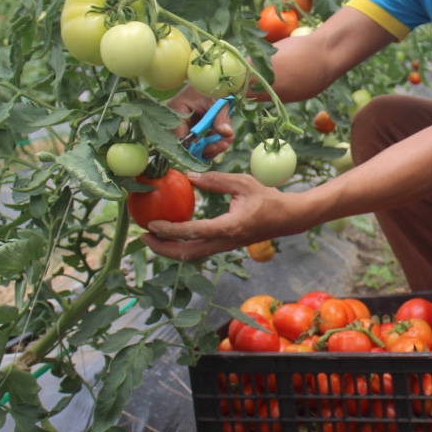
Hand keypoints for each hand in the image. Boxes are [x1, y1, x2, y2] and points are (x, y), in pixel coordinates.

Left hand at [142, 171, 298, 261]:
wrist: (288, 219)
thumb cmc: (268, 198)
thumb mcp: (242, 182)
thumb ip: (214, 180)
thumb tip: (188, 175)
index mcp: (229, 227)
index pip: (193, 232)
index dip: (169, 229)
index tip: (151, 223)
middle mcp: (224, 242)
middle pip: (187, 254)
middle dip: (162, 248)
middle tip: (143, 236)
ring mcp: (225, 247)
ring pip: (192, 255)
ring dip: (170, 249)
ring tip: (152, 237)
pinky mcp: (225, 246)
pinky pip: (199, 250)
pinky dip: (182, 245)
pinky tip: (172, 233)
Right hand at [167, 85, 232, 159]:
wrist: (212, 81)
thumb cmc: (211, 87)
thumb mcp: (217, 101)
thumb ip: (221, 117)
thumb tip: (227, 134)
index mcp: (176, 111)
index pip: (179, 137)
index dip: (194, 147)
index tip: (212, 147)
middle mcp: (175, 121)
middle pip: (186, 146)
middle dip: (206, 149)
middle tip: (223, 145)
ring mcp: (183, 127)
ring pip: (194, 147)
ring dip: (211, 148)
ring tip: (225, 142)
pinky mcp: (192, 130)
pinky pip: (199, 143)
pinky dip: (212, 143)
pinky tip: (224, 140)